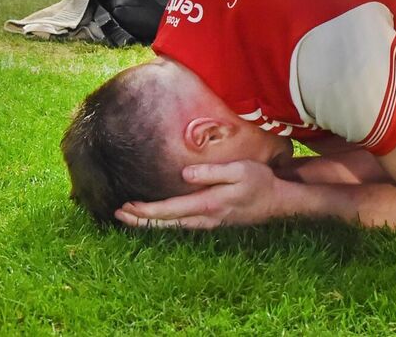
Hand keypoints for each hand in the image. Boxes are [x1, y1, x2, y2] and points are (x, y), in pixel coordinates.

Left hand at [115, 161, 286, 228]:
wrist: (278, 201)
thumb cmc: (260, 182)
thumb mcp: (240, 170)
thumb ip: (212, 172)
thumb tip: (184, 175)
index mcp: (208, 203)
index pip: (169, 210)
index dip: (145, 211)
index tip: (125, 208)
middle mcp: (204, 217)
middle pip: (166, 221)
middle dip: (141, 218)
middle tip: (117, 214)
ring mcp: (208, 221)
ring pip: (172, 224)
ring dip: (150, 220)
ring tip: (130, 215)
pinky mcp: (212, 219)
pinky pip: (182, 223)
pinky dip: (165, 220)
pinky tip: (158, 215)